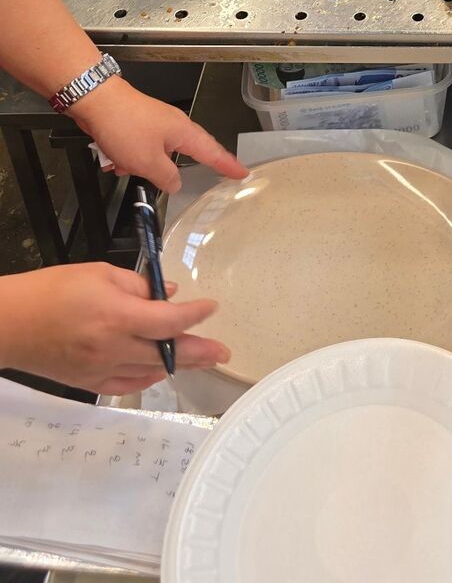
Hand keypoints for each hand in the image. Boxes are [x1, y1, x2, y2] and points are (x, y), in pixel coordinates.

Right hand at [0, 263, 227, 394]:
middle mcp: (113, 347)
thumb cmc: (53, 290)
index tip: (211, 307)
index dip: (194, 315)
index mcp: (117, 316)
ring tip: (203, 359)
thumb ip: (138, 284)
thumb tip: (167, 293)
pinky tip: (161, 370)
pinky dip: (148, 378)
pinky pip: (127, 385)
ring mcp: (101, 369)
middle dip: (199, 352)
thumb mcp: (100, 273)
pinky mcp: (88, 383)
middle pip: (166, 353)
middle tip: (223, 353)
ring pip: (150, 372)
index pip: (168, 320)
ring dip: (179, 365)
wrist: (11, 324)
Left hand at [71, 78, 244, 194]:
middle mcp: (174, 126)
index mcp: (184, 133)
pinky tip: (115, 160)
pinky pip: (142, 148)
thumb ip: (166, 177)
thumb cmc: (125, 126)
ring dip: (142, 164)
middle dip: (175, 170)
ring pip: (158, 154)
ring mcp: (156, 124)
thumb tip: (176, 184)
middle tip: (190, 180)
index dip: (228, 165)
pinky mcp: (139, 125)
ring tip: (125, 166)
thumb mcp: (147, 161)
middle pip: (186, 153)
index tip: (242, 173)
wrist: (97, 101)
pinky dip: (130, 157)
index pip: (212, 153)